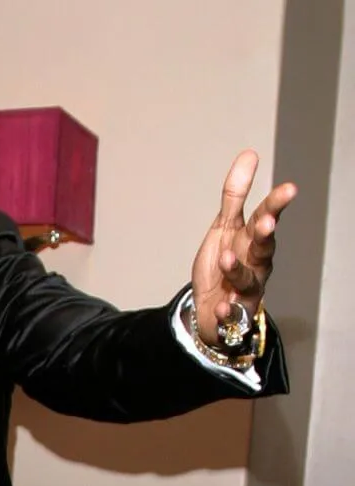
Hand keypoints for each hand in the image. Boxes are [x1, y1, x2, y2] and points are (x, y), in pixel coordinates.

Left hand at [190, 150, 296, 345]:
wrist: (213, 309)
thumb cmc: (225, 263)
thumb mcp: (224, 227)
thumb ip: (235, 195)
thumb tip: (250, 154)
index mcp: (252, 239)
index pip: (266, 217)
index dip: (276, 204)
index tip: (289, 188)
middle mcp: (256, 263)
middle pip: (263, 247)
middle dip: (264, 235)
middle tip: (265, 222)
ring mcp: (247, 289)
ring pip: (247, 279)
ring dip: (237, 269)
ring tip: (227, 260)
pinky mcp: (233, 314)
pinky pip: (231, 314)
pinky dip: (226, 311)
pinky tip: (221, 308)